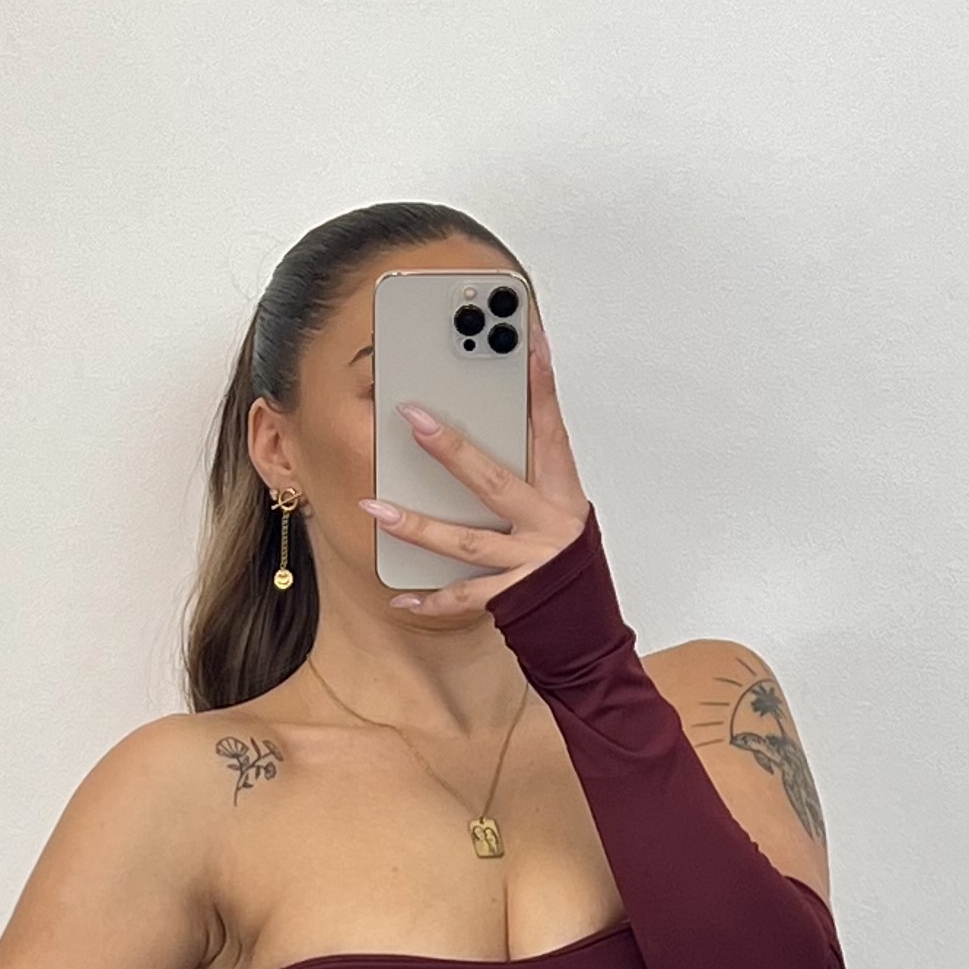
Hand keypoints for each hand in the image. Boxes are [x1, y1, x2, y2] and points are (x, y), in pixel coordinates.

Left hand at [365, 312, 590, 625]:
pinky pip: (466, 596)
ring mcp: (531, 563)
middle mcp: (548, 525)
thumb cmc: (572, 566)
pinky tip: (402, 597)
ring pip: (468, 541)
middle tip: (413, 417)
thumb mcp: (562, 509)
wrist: (590, 630)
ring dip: (419, 526)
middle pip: (494, 481)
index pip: (550, 429)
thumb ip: (530, 471)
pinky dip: (433, 599)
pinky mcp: (516, 599)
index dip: (540, 384)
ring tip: (378, 509)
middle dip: (452, 448)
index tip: (527, 338)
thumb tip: (496, 423)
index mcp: (563, 494)